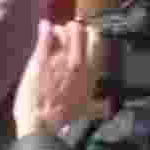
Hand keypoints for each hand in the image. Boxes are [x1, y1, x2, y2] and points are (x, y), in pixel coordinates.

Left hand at [14, 21, 98, 136]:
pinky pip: (45, 38)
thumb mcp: (88, 110)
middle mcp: (77, 62)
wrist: (42, 121)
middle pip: (80, 30)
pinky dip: (45, 30)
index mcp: (91, 72)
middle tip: (67, 33)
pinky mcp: (40, 59)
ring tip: (53, 34)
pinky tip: (44, 27)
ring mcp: (59, 59)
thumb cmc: (63, 117)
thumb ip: (100, 105)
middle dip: (73, 28)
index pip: (98, 41)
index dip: (91, 34)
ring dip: (58, 30)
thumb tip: (109, 106)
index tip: (85, 35)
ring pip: (63, 31)